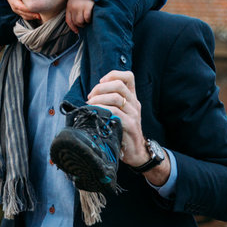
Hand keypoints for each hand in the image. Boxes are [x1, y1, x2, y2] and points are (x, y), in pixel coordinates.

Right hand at [3, 0, 40, 20]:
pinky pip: (26, 17)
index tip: (36, 9)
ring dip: (33, 17)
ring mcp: (17, 11)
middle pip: (24, 13)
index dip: (29, 9)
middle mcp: (14, 7)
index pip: (21, 7)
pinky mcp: (20, 13)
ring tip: (41, 16)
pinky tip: (38, 15)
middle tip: (41, 15)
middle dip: (32, 15)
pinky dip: (32, 17)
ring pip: (25, 16)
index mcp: (13, 0)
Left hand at [65, 0, 93, 32]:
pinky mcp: (88, 6)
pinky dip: (89, 19)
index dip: (72, 27)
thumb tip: (76, 22)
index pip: (68, 20)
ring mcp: (80, 7)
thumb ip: (73, 10)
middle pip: (75, 22)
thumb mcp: (73, 1)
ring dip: (84, 23)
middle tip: (84, 24)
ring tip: (87, 20)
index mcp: (69, 6)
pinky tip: (90, 17)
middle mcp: (73, 8)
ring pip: (80, 21)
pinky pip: (87, 18)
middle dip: (80, 25)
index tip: (76, 31)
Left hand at [88, 70, 170, 185]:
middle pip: (119, 85)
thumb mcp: (120, 113)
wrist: (136, 152)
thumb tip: (92, 94)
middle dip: (100, 88)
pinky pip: (116, 112)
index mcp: (132, 98)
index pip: (128, 77)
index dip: (113, 74)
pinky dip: (103, 110)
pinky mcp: (130, 125)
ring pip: (116, 97)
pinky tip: (96, 113)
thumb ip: (111, 102)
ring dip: (99, 99)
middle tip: (90, 96)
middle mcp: (134, 104)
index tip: (101, 81)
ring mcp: (134, 114)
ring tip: (90, 105)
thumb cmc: (123, 130)